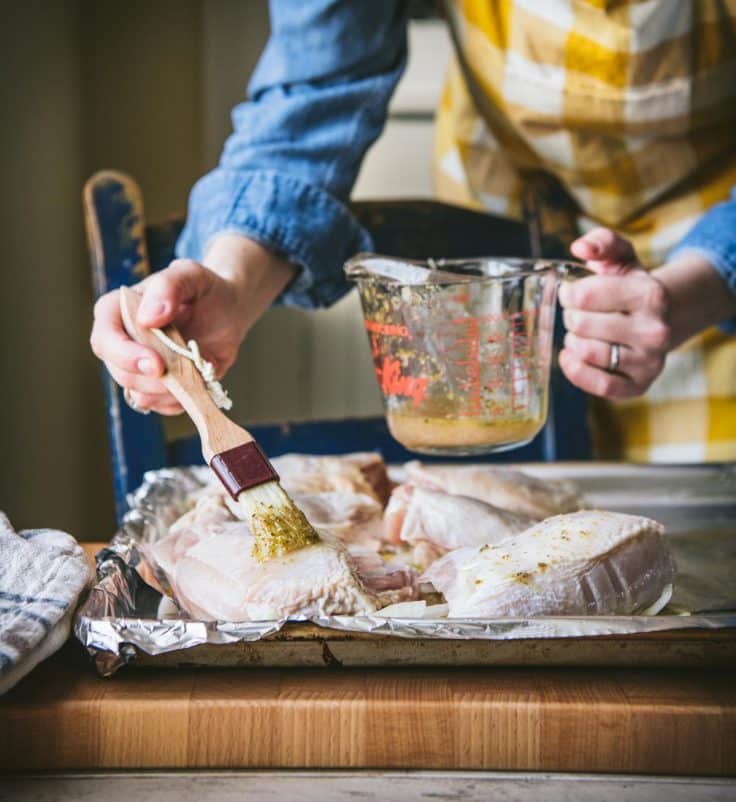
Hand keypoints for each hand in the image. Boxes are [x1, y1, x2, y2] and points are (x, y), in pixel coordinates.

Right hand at [90, 235, 295, 414]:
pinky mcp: (158, 386)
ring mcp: (139, 367)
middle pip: (121, 373)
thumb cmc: (205, 289)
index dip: (124, 356)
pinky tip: (198, 379)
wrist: (227, 311)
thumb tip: (148, 317)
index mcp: (118, 311)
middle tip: (188, 369)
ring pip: (140, 394)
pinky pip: (162, 405)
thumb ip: (169, 286)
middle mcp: (123, 342)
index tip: (156, 363)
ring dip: (172, 389)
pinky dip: (183, 399)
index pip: (104, 340)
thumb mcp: (191, 275)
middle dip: (154, 378)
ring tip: (197, 368)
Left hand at [558, 227, 670, 398]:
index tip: (571, 293)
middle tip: (577, 315)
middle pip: (581, 324)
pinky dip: (575, 371)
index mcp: (650, 295)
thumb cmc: (631, 287)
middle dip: (571, 317)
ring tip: (579, 334)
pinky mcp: (639, 385)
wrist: (662, 319)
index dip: (568, 293)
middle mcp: (654, 330)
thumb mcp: (621, 257)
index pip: (585, 294)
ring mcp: (649, 361)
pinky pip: (598, 385)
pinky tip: (571, 357)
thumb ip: (602, 241)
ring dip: (572, 342)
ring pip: (587, 353)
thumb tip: (580, 247)